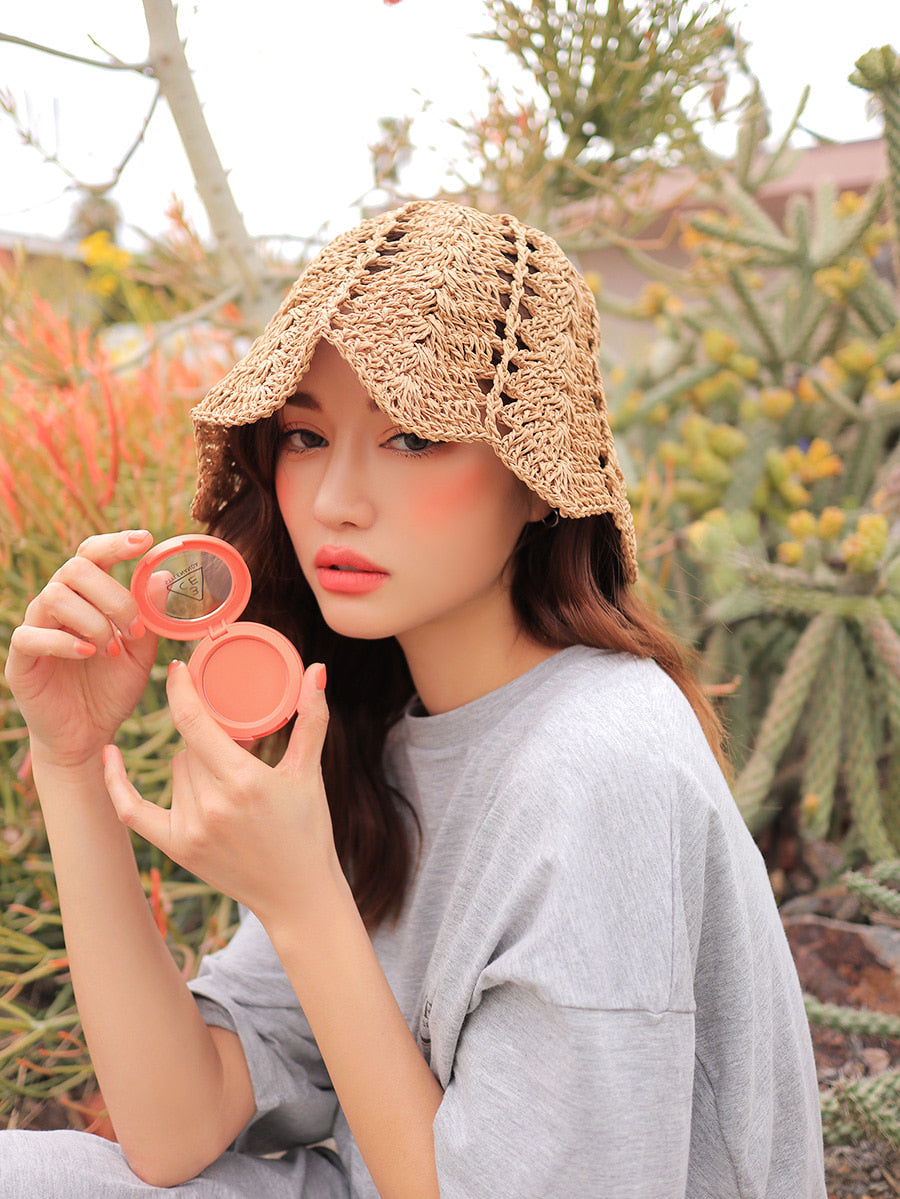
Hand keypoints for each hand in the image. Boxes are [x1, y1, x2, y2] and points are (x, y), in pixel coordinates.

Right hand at [5, 530, 157, 766]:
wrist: (91, 734)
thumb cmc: (113, 687)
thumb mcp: (141, 651)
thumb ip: (148, 615)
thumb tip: (161, 575)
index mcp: (86, 597)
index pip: (92, 555)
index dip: (115, 543)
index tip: (144, 539)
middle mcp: (57, 606)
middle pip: (74, 569)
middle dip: (112, 594)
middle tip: (134, 627)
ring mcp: (36, 629)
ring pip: (54, 596)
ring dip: (93, 621)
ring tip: (112, 650)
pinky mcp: (21, 659)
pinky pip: (31, 636)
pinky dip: (64, 642)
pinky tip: (88, 654)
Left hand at [103, 659, 337, 923]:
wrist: (298, 896)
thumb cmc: (308, 832)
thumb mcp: (309, 773)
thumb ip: (311, 719)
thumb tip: (317, 669)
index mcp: (243, 781)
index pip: (194, 722)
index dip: (181, 690)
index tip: (178, 668)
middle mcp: (211, 805)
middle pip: (190, 748)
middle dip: (213, 744)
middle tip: (242, 756)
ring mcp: (190, 829)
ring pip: (175, 772)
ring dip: (196, 767)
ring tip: (230, 784)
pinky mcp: (176, 848)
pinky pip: (132, 809)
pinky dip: (118, 783)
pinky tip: (110, 754)